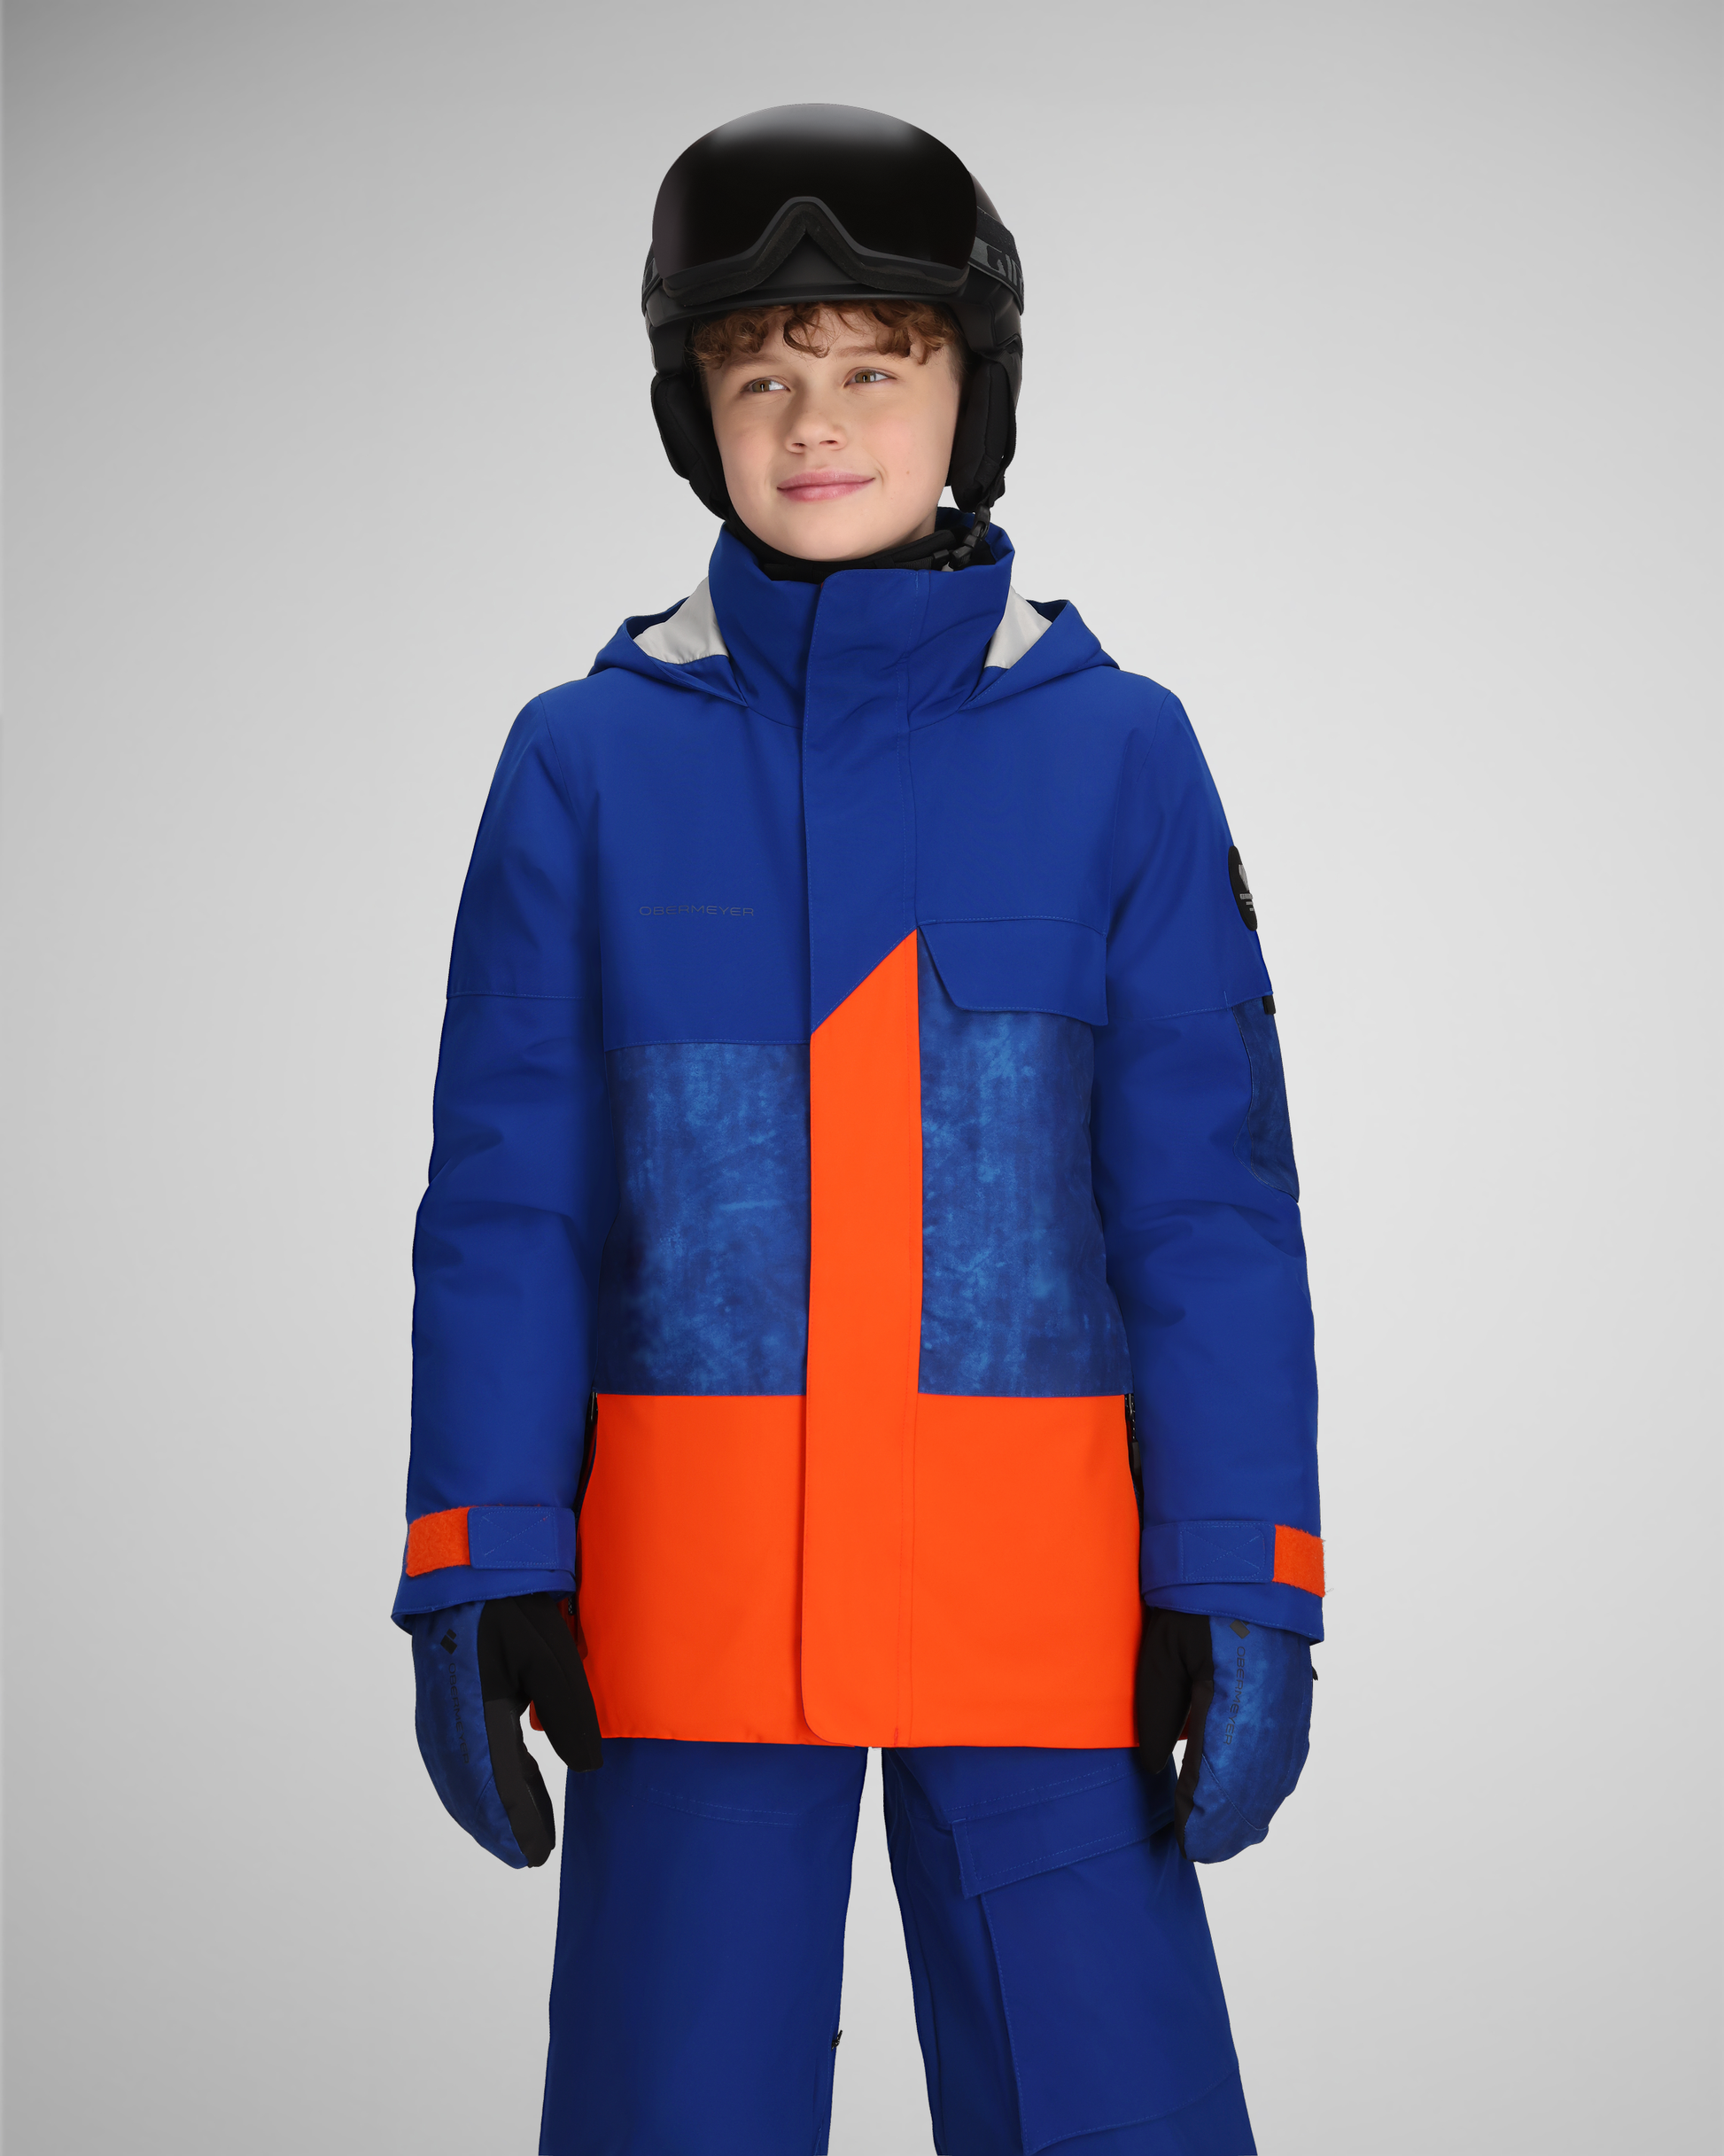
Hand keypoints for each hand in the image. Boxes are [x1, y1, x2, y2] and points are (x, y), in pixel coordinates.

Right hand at [409, 1594, 602, 1866]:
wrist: (471, 1562)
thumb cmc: (514, 1605)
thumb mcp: (550, 1653)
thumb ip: (568, 1711)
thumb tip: (585, 1767)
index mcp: (477, 1709)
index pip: (496, 1784)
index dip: (515, 1823)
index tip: (533, 1855)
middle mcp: (449, 1714)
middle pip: (468, 1789)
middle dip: (495, 1826)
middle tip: (524, 1857)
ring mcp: (437, 1704)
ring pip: (453, 1775)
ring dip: (478, 1809)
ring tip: (510, 1834)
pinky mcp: (437, 1694)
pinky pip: (447, 1753)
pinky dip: (465, 1782)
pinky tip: (487, 1789)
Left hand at [1136, 1608, 1312, 1862]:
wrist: (1244, 1562)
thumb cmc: (1195, 1605)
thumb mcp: (1162, 1654)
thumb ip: (1158, 1713)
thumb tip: (1156, 1768)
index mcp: (1233, 1703)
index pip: (1216, 1781)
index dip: (1199, 1816)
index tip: (1184, 1842)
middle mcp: (1271, 1714)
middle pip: (1251, 1791)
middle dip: (1226, 1826)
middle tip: (1200, 1851)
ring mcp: (1291, 1708)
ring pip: (1276, 1778)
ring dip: (1252, 1812)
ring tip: (1226, 1839)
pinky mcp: (1298, 1699)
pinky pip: (1290, 1756)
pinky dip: (1273, 1786)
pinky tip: (1258, 1804)